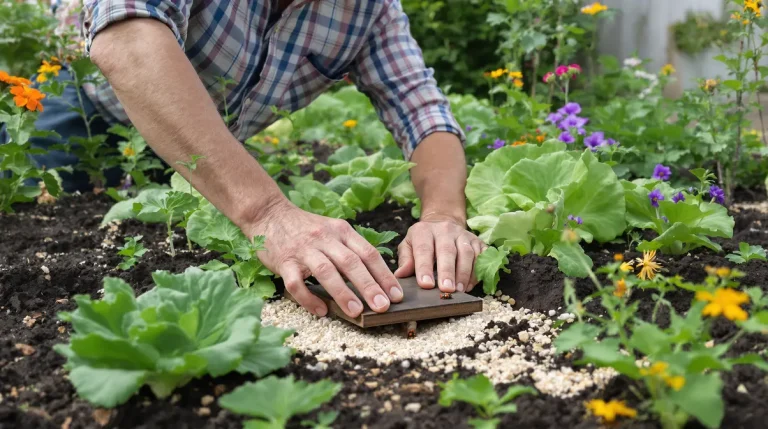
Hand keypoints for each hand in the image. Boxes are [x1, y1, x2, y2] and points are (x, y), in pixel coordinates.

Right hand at [246, 199, 402, 317]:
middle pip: (351, 262)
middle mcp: (325, 238)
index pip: (368, 253)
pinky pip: (297, 283)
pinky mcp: (284, 261)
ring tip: (357, 311)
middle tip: (383, 306)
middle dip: (369, 286)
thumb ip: (351, 249)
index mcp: (341, 231)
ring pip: (326, 271)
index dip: (384, 275)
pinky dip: (309, 298)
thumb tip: (376, 279)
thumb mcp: (333, 230)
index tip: (396, 294)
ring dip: (343, 292)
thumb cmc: (306, 229)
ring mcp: (304, 250)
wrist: (269, 214)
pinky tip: (321, 311)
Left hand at [394, 213, 486, 292]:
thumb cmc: (423, 240)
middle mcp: (445, 230)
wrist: (443, 222)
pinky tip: (470, 285)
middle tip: (447, 289)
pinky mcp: (477, 241)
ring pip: (466, 253)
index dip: (425, 267)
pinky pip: (480, 256)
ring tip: (460, 290)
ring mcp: (463, 234)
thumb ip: (405, 259)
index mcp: (424, 231)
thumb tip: (401, 274)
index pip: (424, 249)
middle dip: (447, 271)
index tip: (426, 284)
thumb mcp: (409, 245)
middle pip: (447, 251)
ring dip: (464, 273)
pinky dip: (476, 272)